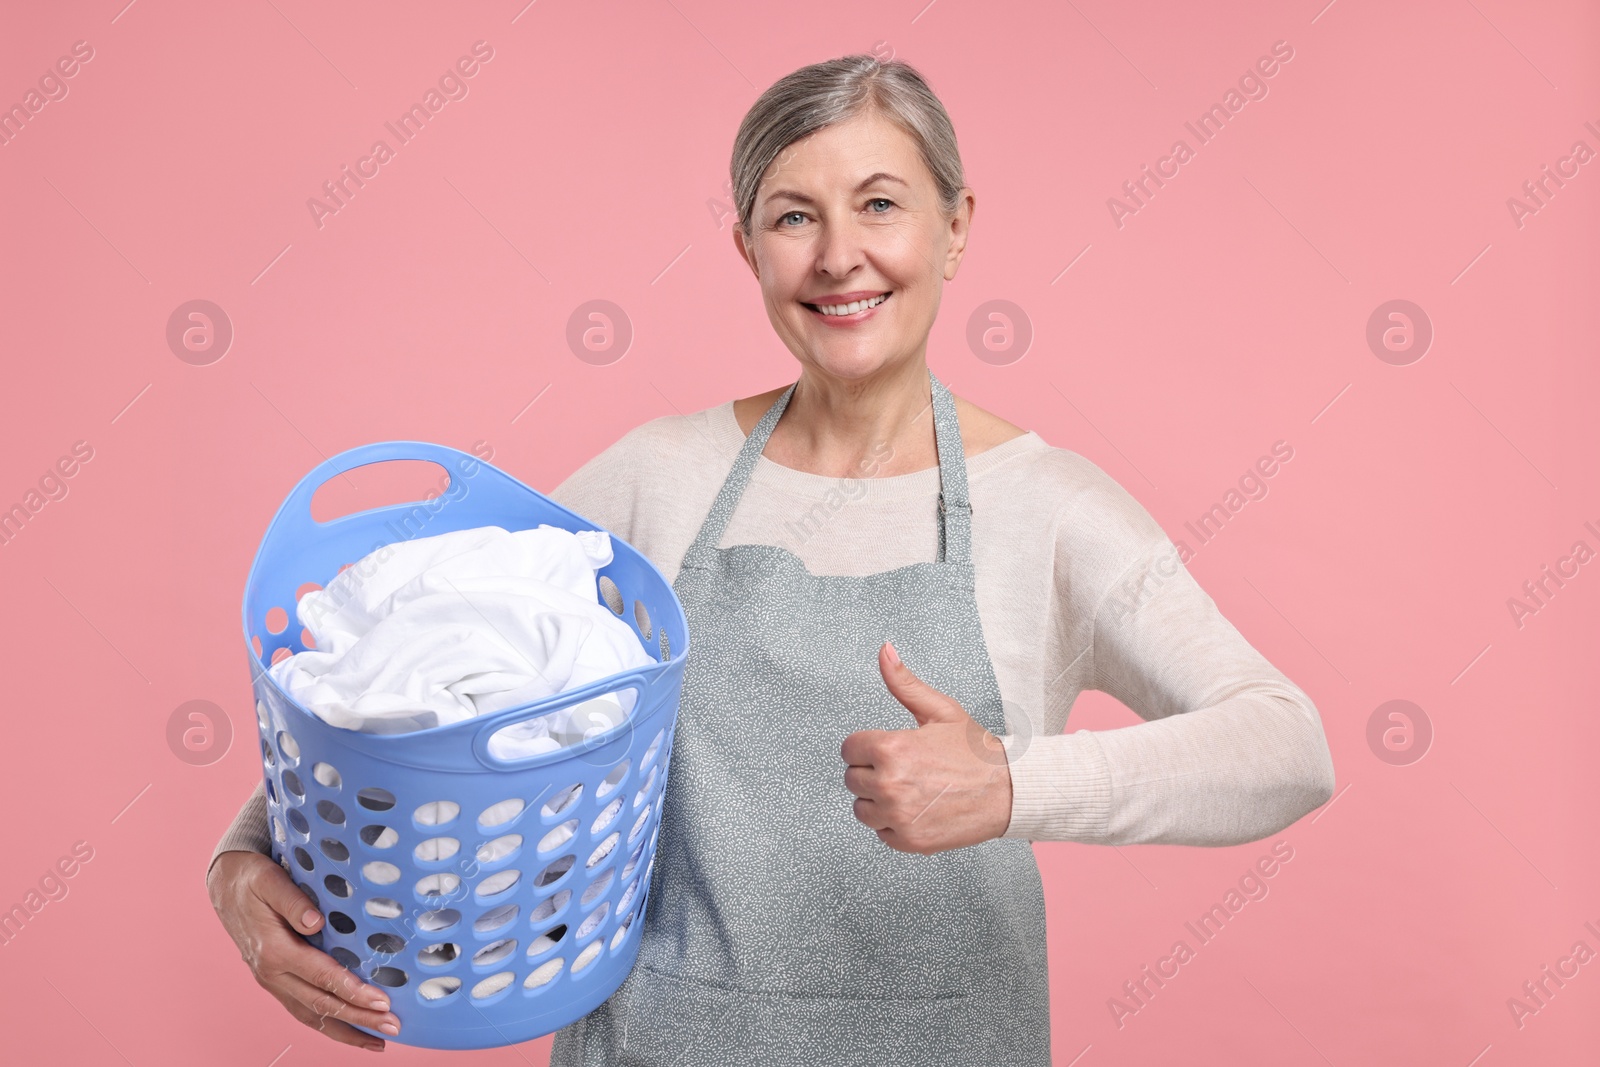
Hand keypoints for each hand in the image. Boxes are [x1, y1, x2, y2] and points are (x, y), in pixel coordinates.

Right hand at [207, 850, 399, 1050]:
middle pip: (321, 1004)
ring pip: (311, 1016)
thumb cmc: (251, 880)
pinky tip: (349, 1030)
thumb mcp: (269, 880)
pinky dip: (327, 1024)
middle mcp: (272, 974)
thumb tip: (316, 922)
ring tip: (377, 1043)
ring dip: (345, 1031)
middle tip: (393, 1026)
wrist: (225, 886)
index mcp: (274, 951)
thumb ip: (292, 901)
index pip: (321, 976)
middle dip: (359, 1018)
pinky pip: (303, 1010)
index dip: (353, 991)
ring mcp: (272, 982)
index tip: (382, 1001)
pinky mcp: (276, 982)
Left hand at [840, 641, 1013, 853]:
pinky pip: (881, 833)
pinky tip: (919, 810)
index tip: (888, 750)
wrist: (1009, 792)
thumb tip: (884, 649)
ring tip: (910, 790)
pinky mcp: (909, 841)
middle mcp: (890, 784)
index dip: (867, 748)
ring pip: (862, 810)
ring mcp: (898, 816)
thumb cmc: (975, 751)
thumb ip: (904, 683)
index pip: (848, 750)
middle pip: (852, 780)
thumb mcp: (940, 710)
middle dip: (873, 773)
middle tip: (905, 769)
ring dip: (879, 801)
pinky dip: (895, 825)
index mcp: (891, 748)